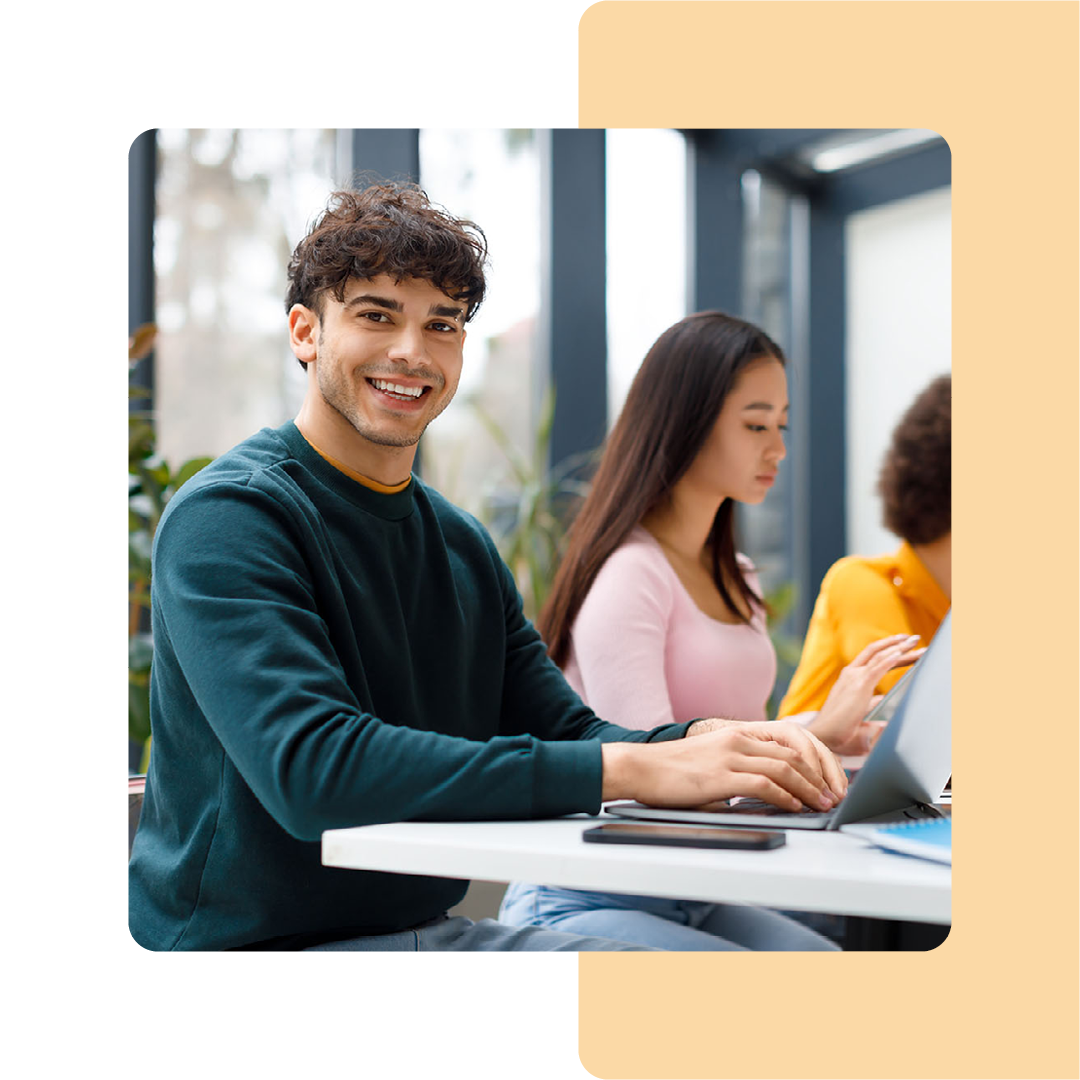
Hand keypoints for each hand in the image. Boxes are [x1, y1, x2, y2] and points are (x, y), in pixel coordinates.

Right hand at [601, 721, 846, 812]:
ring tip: (822, 804)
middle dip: (821, 776)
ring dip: (809, 789)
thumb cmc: (674, 769)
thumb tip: (775, 790)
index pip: (793, 738)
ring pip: (785, 768)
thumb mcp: (715, 759)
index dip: (818, 758)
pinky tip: (794, 806)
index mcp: (739, 732)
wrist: (640, 768)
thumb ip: (743, 767)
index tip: (830, 779)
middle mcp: (738, 738)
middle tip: (834, 796)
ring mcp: (729, 755)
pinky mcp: (720, 775)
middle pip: (796, 752)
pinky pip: (764, 783)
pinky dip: (785, 796)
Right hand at [808, 634, 925, 753]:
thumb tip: (885, 700)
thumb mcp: (860, 712)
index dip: (889, 651)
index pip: (872, 658)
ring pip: (880, 656)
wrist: (824, 735)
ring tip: (915, 641)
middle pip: (876, 651)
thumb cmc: (840, 729)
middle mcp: (851, 673)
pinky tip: (902, 652)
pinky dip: (890, 658)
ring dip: (900, 648)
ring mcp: (854, 677)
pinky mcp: (860, 685)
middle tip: (914, 638)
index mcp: (850, 678)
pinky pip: (878, 667)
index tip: (904, 648)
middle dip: (896, 643)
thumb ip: (872, 703)